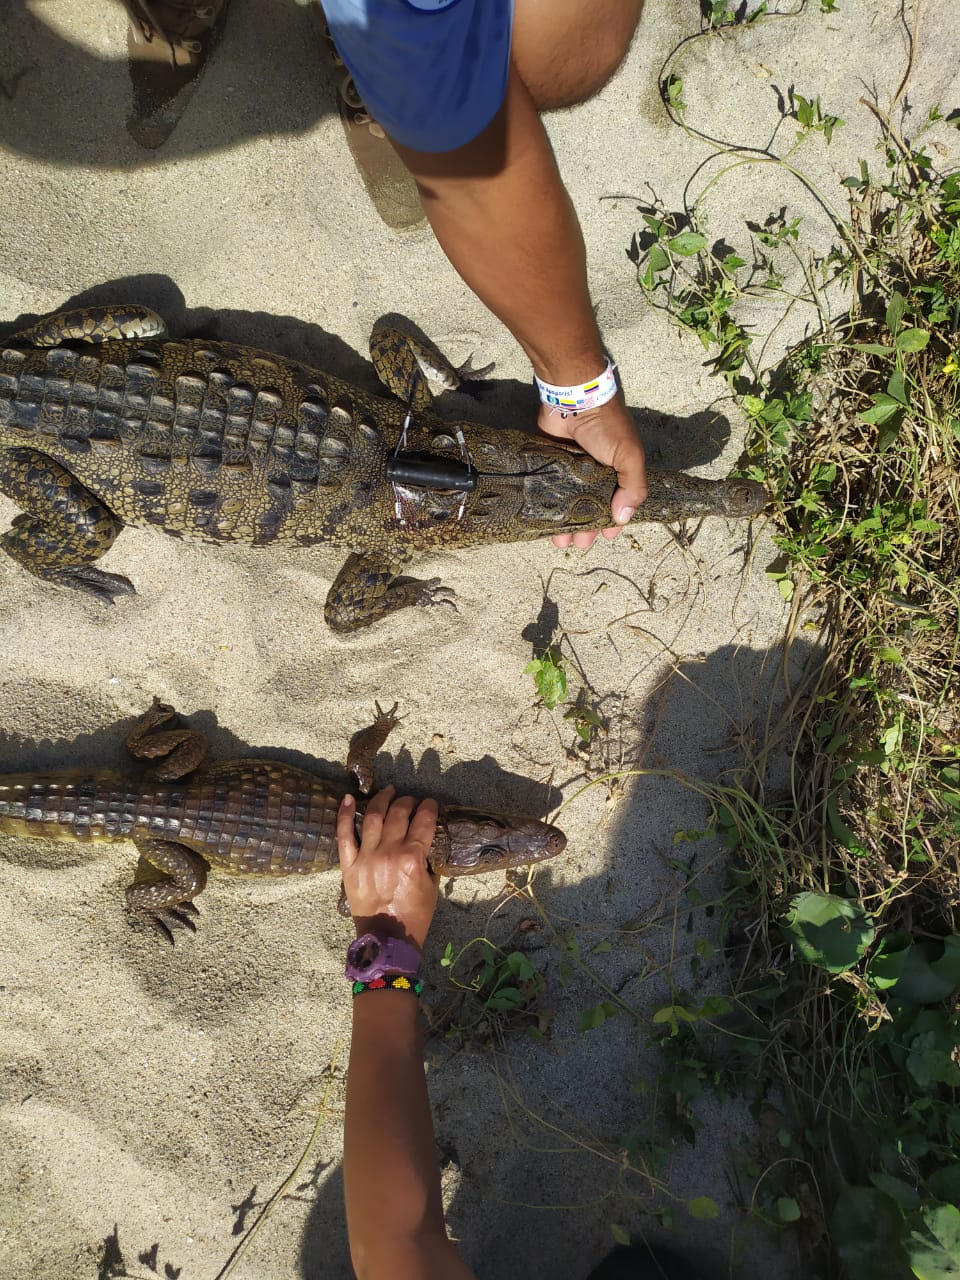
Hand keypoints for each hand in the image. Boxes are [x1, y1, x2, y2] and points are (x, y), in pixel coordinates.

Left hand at [337, 786, 438, 951]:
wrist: (387, 940)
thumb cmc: (414, 916)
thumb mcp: (431, 887)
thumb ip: (427, 861)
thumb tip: (424, 843)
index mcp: (413, 858)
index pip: (424, 821)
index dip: (429, 807)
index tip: (430, 804)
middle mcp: (389, 852)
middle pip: (399, 813)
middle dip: (407, 801)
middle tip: (410, 800)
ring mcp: (366, 857)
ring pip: (373, 817)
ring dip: (382, 799)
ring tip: (388, 792)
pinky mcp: (349, 865)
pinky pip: (344, 834)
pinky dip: (346, 814)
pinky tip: (350, 798)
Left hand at [538, 395, 647, 548]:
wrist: (573, 398)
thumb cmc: (607, 426)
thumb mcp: (629, 455)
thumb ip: (632, 486)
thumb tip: (623, 518)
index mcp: (618, 472)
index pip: (618, 503)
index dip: (613, 522)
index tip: (606, 536)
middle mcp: (595, 473)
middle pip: (590, 507)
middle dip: (586, 528)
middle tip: (578, 543)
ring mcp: (571, 470)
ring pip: (568, 503)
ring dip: (564, 523)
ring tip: (560, 541)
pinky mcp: (550, 464)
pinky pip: (549, 491)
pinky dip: (547, 507)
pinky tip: (542, 522)